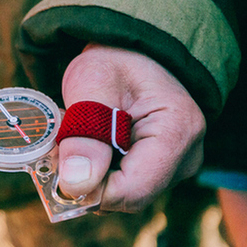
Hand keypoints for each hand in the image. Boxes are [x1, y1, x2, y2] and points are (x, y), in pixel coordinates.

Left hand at [58, 43, 204, 211]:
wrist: (136, 50)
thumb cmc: (117, 58)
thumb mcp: (91, 84)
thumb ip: (84, 132)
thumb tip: (76, 185)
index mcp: (177, 131)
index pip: (132, 190)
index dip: (90, 189)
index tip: (59, 163)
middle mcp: (186, 156)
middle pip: (128, 197)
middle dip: (87, 179)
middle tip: (61, 145)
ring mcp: (177, 166)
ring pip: (123, 194)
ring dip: (91, 174)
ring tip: (77, 136)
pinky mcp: (163, 169)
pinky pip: (125, 185)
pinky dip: (100, 171)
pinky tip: (91, 144)